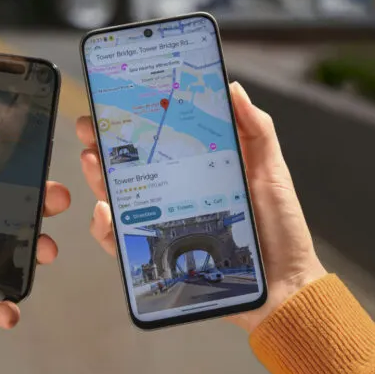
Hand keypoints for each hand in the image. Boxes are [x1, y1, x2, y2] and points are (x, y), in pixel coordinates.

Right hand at [75, 82, 325, 332]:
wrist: (284, 285)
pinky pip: (122, 242)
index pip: (158, 142)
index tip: (113, 102)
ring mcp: (164, 224)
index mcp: (198, 170)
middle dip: (104, 145)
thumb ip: (257, 131)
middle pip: (130, 167)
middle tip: (90, 128)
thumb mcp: (271, 172)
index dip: (133, 123)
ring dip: (97, 178)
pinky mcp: (159, 256)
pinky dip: (106, 228)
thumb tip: (233, 88)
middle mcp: (175, 194)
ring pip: (119, 198)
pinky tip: (106, 211)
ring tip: (92, 161)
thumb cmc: (279, 228)